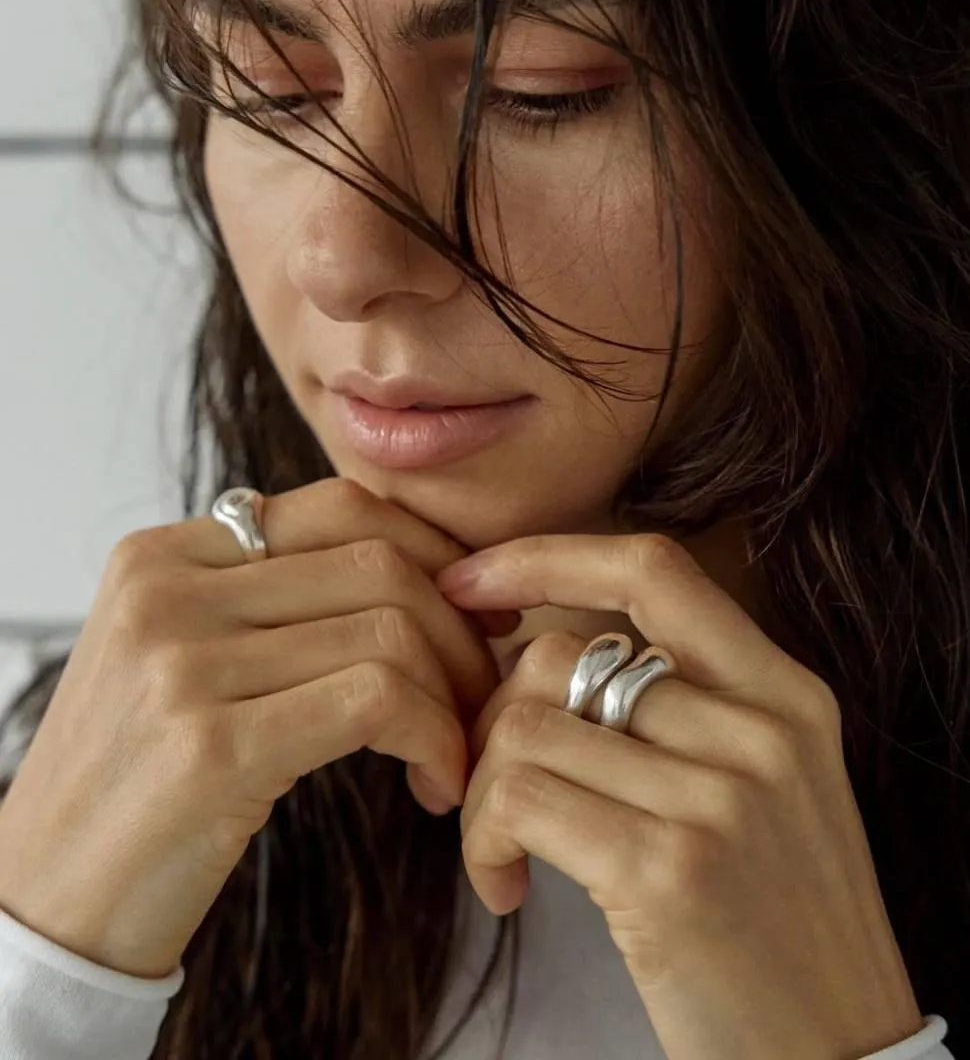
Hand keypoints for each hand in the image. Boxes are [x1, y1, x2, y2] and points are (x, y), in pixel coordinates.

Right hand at [0, 477, 514, 979]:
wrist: (51, 899)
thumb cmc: (141, 780)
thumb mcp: (182, 656)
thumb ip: (268, 598)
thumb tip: (419, 571)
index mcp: (162, 554)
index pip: (341, 506)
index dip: (435, 551)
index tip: (479, 611)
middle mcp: (166, 589)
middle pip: (378, 562)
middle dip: (460, 629)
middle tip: (483, 692)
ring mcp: (182, 662)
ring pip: (389, 629)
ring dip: (453, 695)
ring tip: (452, 753)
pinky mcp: (210, 745)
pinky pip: (377, 700)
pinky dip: (433, 738)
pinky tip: (434, 785)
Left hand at [436, 532, 925, 1059]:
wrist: (840, 1059)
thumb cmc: (779, 923)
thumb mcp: (767, 789)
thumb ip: (686, 711)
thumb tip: (539, 655)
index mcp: (788, 694)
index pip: (652, 566)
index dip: (545, 556)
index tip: (469, 583)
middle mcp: (763, 730)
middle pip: (559, 655)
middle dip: (488, 715)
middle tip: (489, 786)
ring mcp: (722, 797)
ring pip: (525, 725)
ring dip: (482, 792)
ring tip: (502, 851)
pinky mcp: (670, 870)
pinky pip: (520, 799)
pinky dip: (484, 841)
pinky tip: (507, 890)